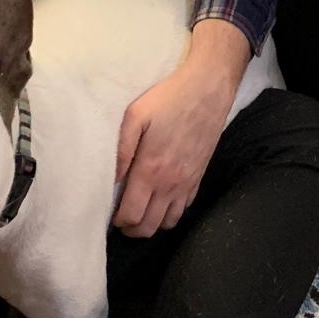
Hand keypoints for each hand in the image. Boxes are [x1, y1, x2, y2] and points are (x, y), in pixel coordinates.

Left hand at [113, 21, 245, 236]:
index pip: (132, 214)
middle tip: (121, 217)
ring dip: (152, 222)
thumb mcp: (136, 115)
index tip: (109, 214)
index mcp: (151, 170)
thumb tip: (111, 178)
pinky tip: (161, 198)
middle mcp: (170, 183)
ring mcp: (187, 182)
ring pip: (168, 222)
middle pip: (149, 227)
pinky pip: (185, 208)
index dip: (118, 221)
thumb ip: (121, 148)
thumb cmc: (170, 98)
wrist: (209, 88)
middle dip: (132, 228)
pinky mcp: (199, 176)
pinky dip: (171, 211)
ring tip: (140, 210)